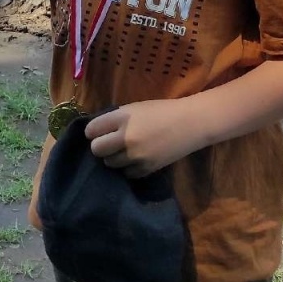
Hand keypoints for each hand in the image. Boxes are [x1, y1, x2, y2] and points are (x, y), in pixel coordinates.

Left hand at [84, 98, 205, 177]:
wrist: (191, 123)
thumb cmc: (162, 111)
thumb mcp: (135, 108)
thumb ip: (115, 119)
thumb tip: (96, 131)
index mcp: (122, 117)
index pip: (91, 130)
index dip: (93, 132)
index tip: (97, 133)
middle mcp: (126, 137)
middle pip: (96, 150)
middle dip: (100, 147)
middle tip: (110, 144)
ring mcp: (136, 155)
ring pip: (110, 163)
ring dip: (114, 158)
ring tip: (125, 151)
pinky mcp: (146, 169)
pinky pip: (126, 173)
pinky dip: (129, 168)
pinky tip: (137, 159)